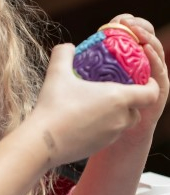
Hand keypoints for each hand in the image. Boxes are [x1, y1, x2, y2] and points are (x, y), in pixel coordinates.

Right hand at [31, 21, 160, 166]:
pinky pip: (108, 134)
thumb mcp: (57, 73)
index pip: (151, 93)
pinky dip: (102, 126)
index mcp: (118, 98)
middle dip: (129, 101)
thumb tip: (68, 47)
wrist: (43, 142)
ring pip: (122, 123)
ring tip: (94, 105)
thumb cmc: (54, 106)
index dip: (151, 85)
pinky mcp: (99, 147)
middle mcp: (120, 119)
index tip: (143, 80)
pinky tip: (81, 120)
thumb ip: (64, 54)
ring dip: (115, 114)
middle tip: (111, 91)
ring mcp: (111, 135)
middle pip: (136, 109)